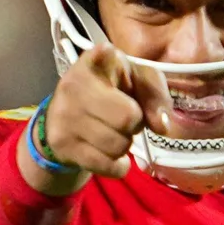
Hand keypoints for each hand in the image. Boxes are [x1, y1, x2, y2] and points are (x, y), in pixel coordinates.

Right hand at [18, 44, 172, 193]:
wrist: (63, 116)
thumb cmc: (110, 91)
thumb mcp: (137, 80)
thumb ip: (155, 95)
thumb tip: (162, 126)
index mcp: (95, 60)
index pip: (109, 58)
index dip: (129, 79)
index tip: (117, 72)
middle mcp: (73, 84)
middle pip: (127, 118)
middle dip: (135, 124)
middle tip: (126, 120)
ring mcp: (64, 115)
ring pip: (117, 145)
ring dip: (124, 145)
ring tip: (114, 133)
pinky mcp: (61, 144)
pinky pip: (106, 166)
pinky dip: (117, 166)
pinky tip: (110, 154)